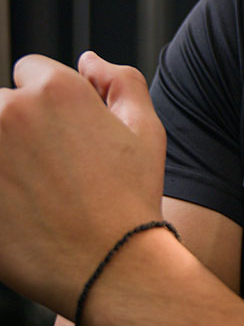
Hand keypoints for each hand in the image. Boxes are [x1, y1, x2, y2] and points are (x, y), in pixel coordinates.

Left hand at [0, 52, 166, 317]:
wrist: (110, 266)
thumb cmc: (131, 201)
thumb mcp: (147, 131)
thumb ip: (122, 81)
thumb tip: (89, 60)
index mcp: (57, 90)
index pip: (28, 71)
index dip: (48, 102)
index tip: (59, 136)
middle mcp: (10, 110)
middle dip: (17, 129)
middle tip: (47, 170)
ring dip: (2, 155)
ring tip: (27, 189)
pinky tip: (14, 204)